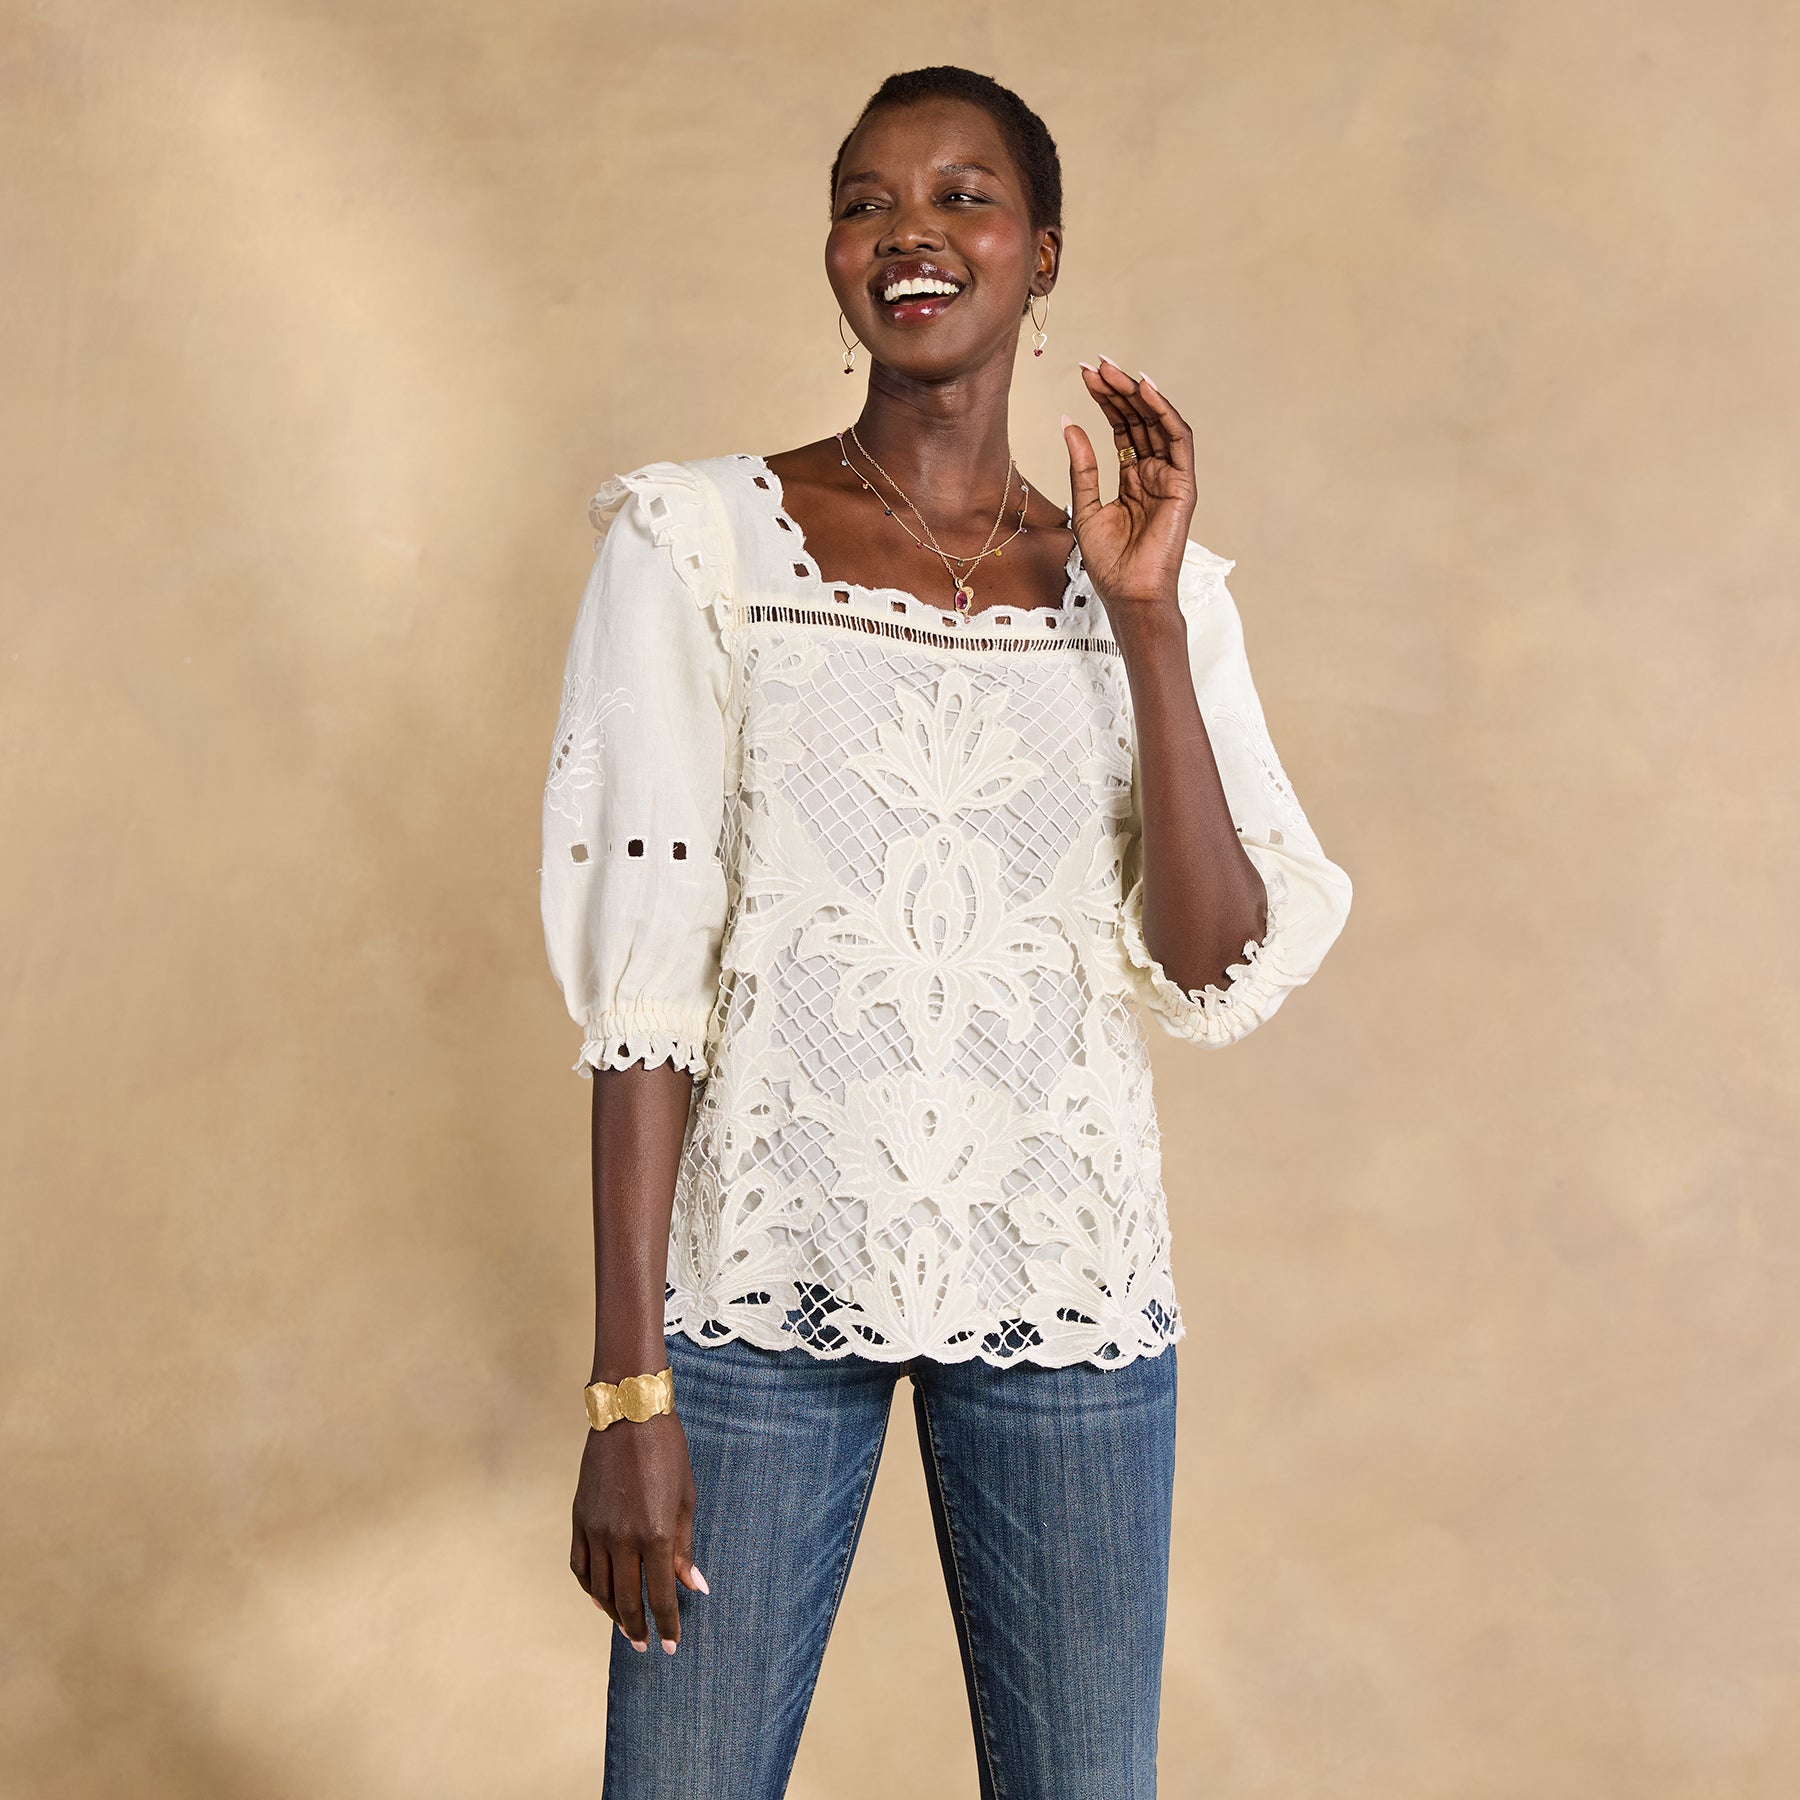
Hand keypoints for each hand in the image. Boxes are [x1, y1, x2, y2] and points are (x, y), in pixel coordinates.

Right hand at [570, 1412, 707, 1654]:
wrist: (629, 1415)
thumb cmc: (667, 1453)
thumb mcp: (686, 1499)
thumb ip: (686, 1548)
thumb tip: (695, 1587)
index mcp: (656, 1534)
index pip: (660, 1596)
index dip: (668, 1624)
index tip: (672, 1646)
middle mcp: (623, 1538)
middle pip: (628, 1601)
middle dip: (639, 1629)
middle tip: (647, 1646)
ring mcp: (597, 1530)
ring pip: (600, 1589)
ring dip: (614, 1614)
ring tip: (627, 1627)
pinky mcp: (579, 1519)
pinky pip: (580, 1567)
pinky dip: (589, 1589)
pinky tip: (600, 1598)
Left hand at [1062, 358, 1197, 614]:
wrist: (1128, 594)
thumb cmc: (1109, 562)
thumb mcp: (1086, 507)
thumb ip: (1082, 467)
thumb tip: (1068, 423)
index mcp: (1132, 477)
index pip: (1121, 426)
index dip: (1104, 399)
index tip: (1083, 374)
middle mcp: (1153, 471)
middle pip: (1137, 419)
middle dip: (1117, 389)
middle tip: (1095, 364)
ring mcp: (1170, 477)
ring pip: (1156, 422)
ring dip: (1136, 393)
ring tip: (1113, 370)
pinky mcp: (1184, 484)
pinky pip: (1178, 440)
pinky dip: (1164, 412)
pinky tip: (1145, 390)